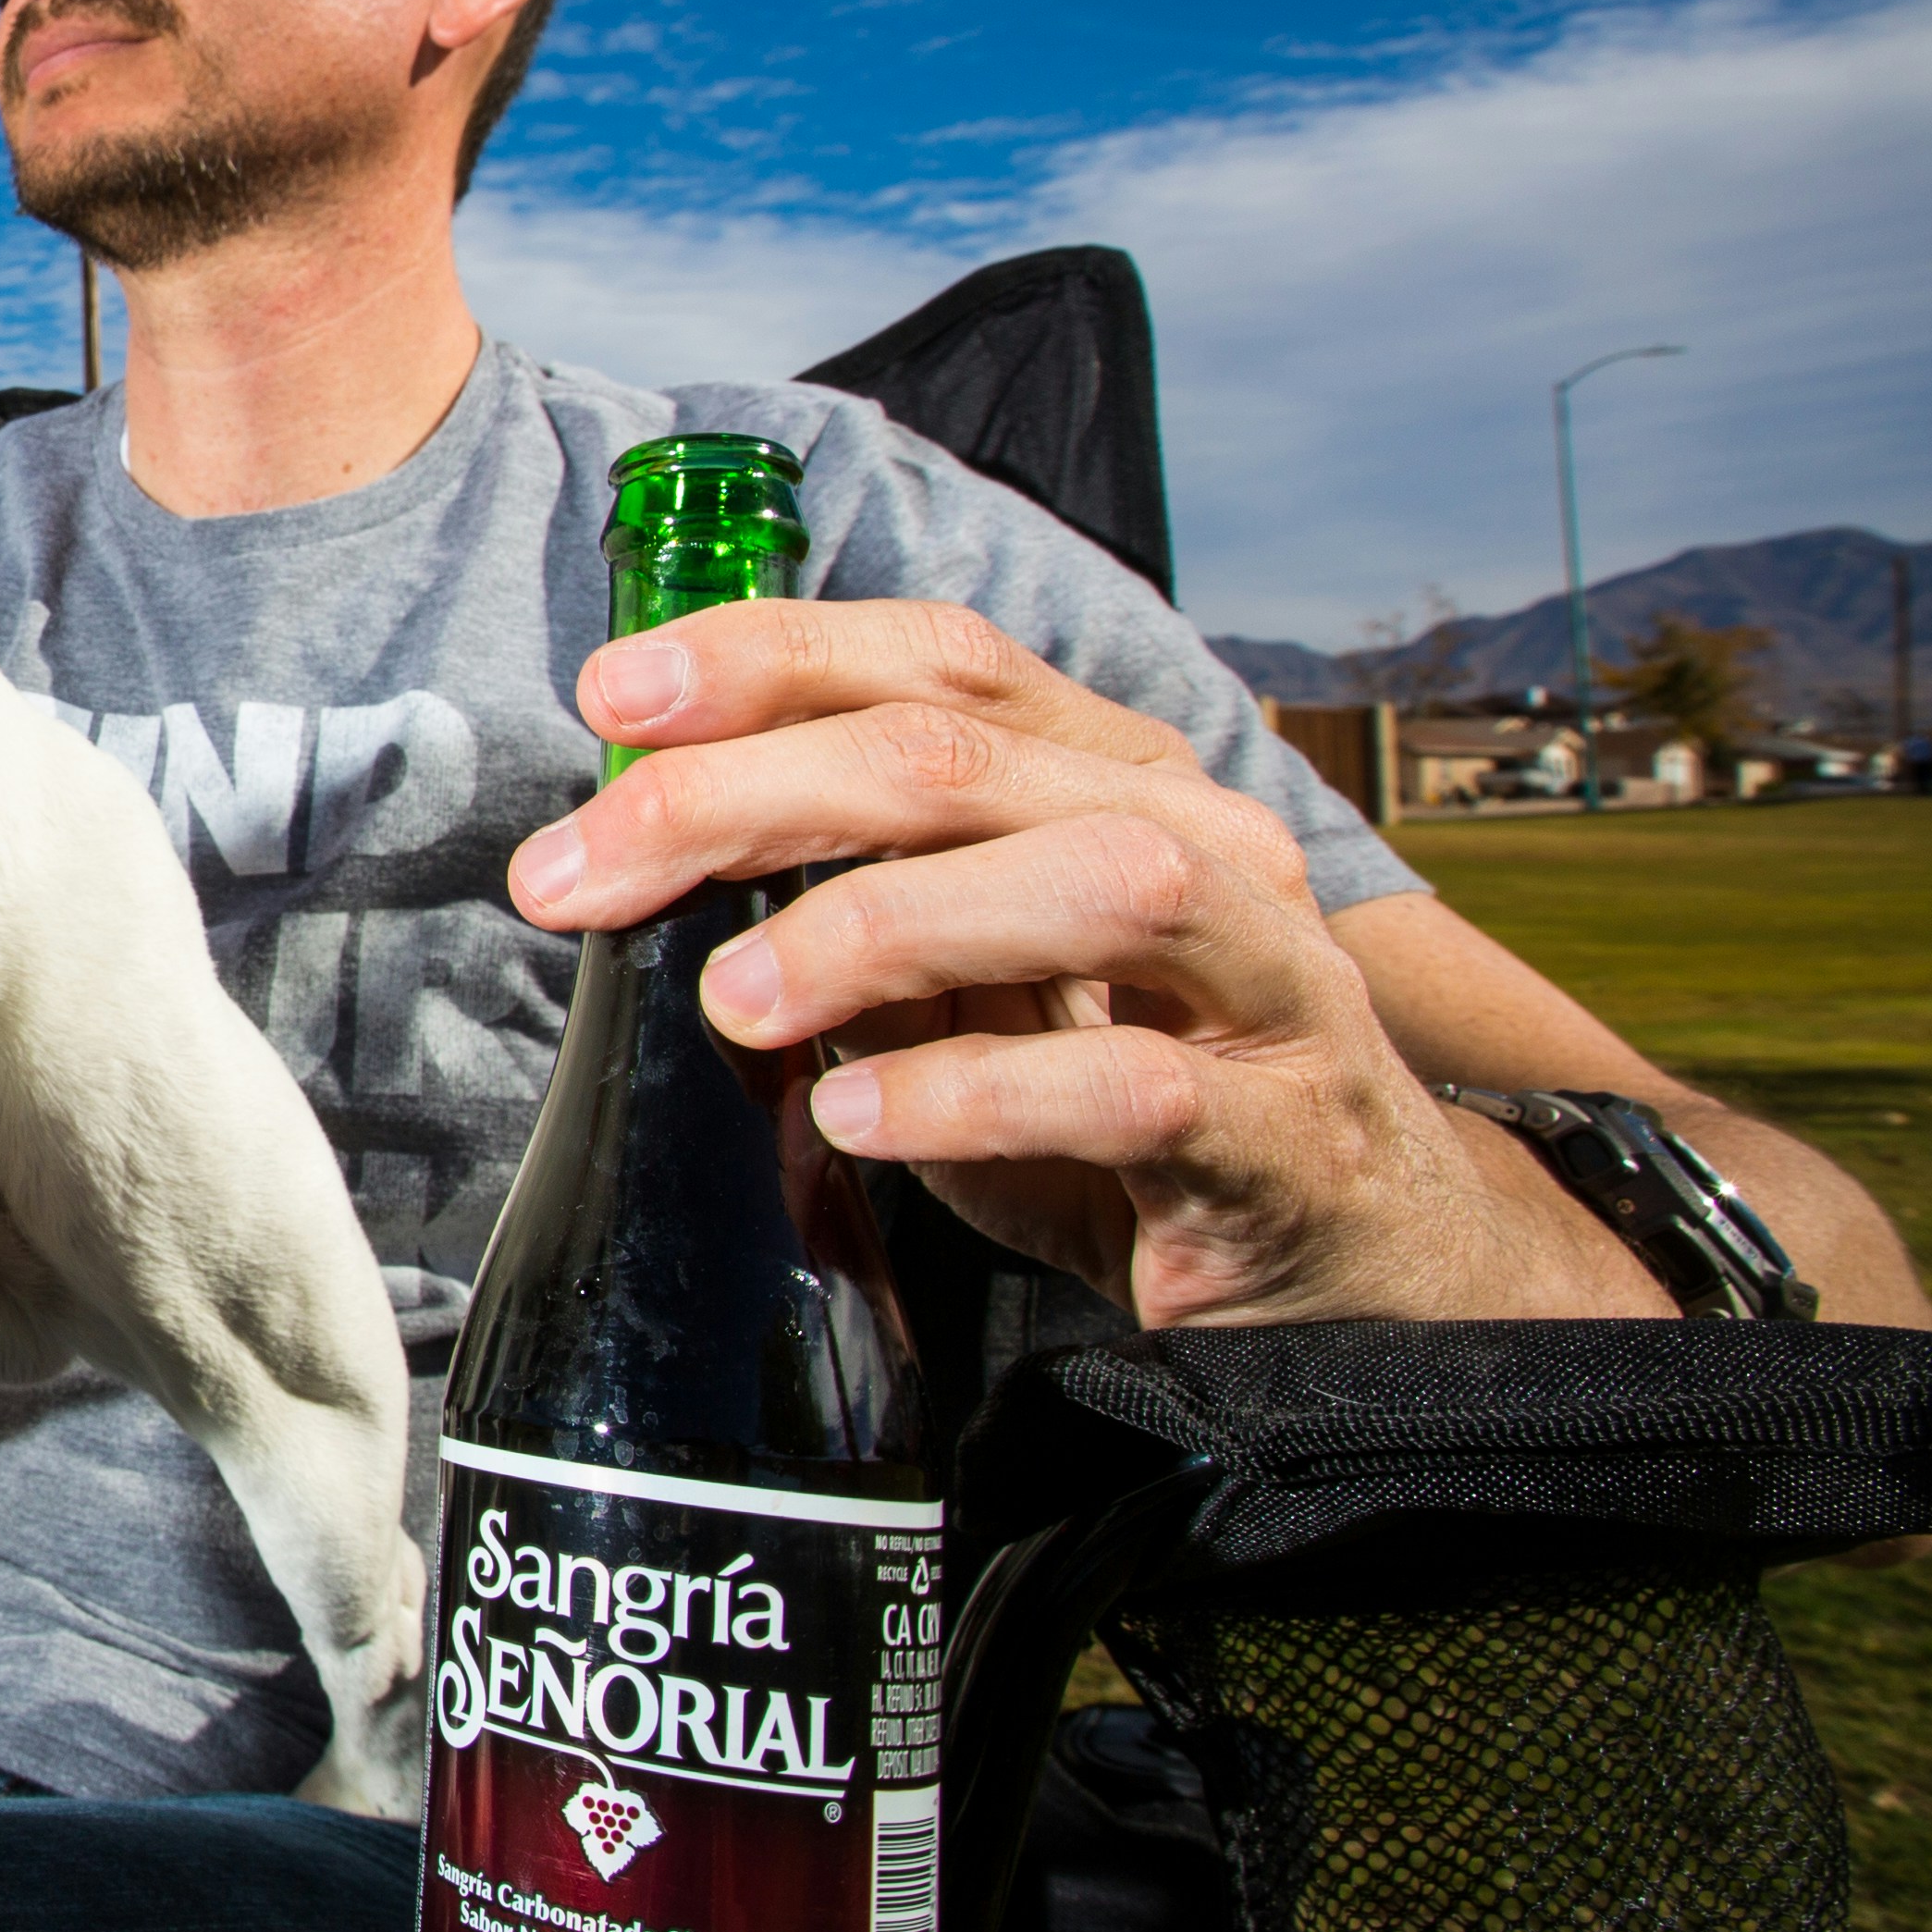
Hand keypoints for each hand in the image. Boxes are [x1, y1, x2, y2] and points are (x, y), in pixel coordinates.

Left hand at [502, 600, 1662, 1328]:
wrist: (1347, 1272)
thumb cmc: (1115, 1107)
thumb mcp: (962, 990)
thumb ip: (843, 910)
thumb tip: (637, 861)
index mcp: (1107, 778)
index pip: (938, 661)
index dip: (767, 658)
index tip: (609, 702)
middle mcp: (1197, 842)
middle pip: (962, 759)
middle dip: (746, 795)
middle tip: (584, 870)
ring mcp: (1263, 980)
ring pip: (1089, 882)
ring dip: (881, 925)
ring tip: (734, 1000)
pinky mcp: (1286, 1134)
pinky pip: (1133, 1088)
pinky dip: (974, 1096)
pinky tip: (855, 1118)